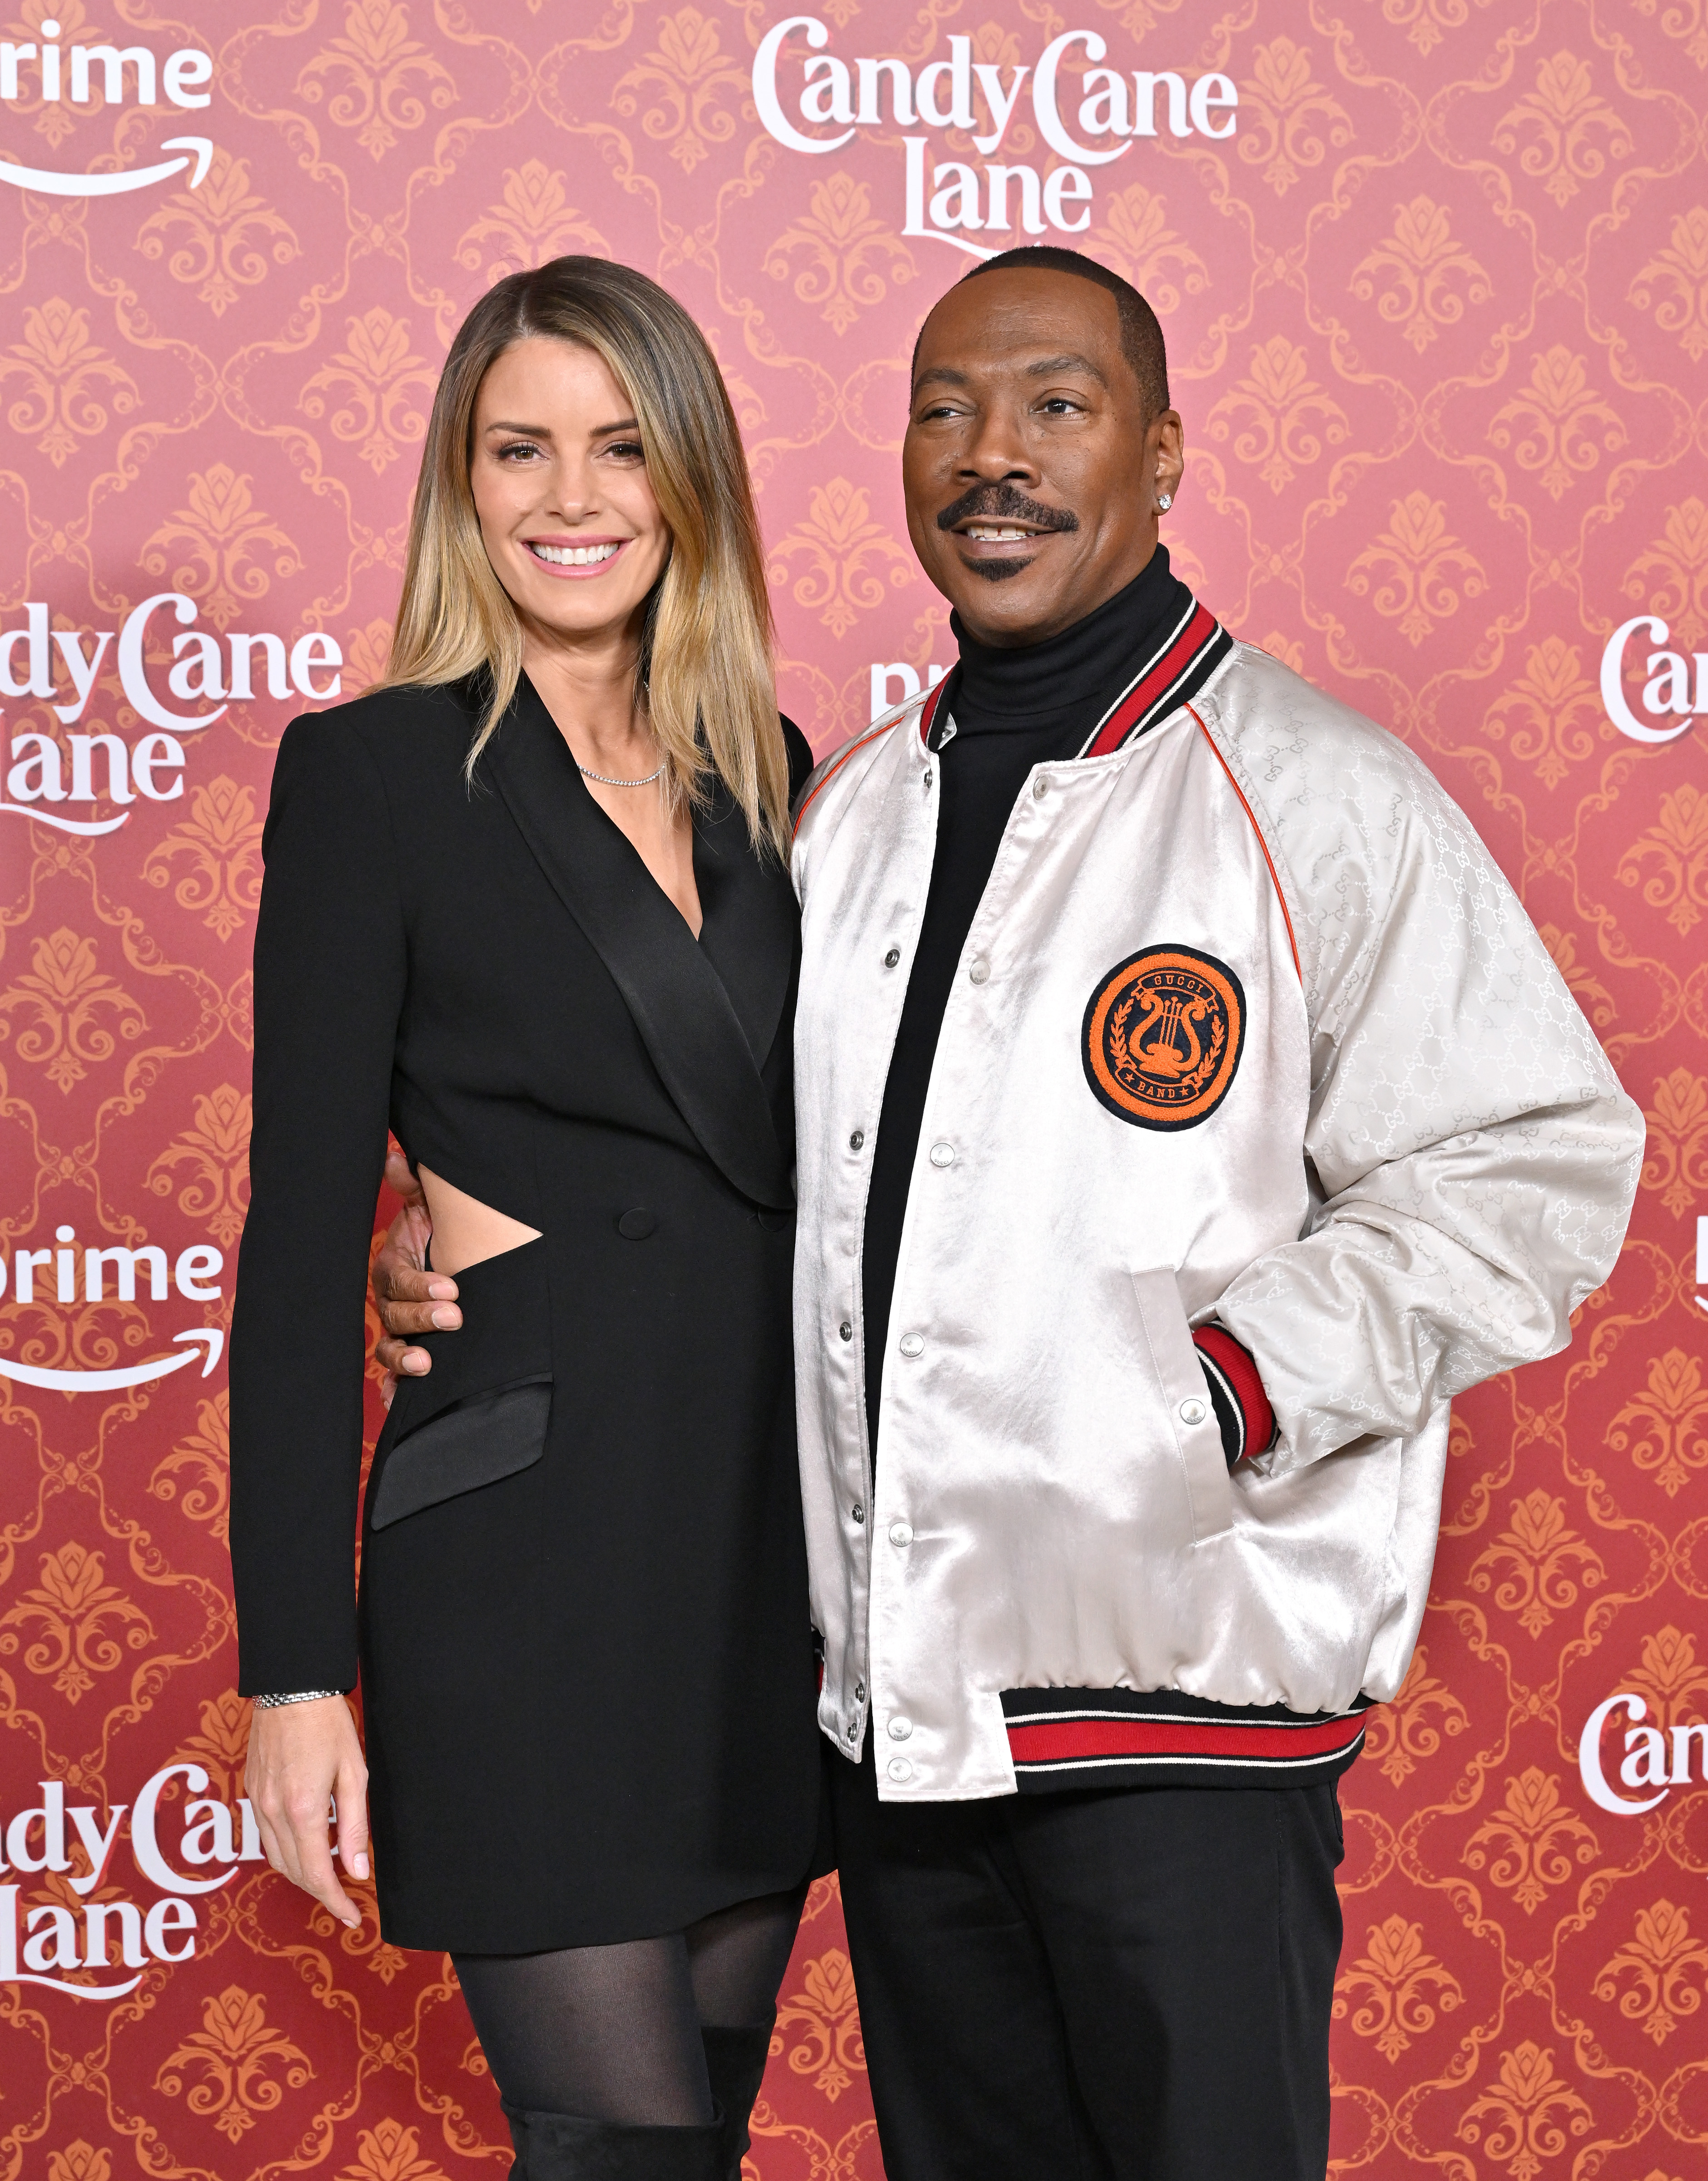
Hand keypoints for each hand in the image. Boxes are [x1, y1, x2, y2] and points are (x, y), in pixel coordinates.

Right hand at [245, 1695, 369, 1927]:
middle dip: (320, 1892)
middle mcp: (274, 1812)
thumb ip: (355, 1825)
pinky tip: (306, 1845)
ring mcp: (258, 1802)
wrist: (291, 1687)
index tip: (352, 1917)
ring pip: (276, 1859)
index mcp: (303, 1809)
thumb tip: (358, 1869)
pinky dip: (286, 1852)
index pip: (318, 1874)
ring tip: (329, 1876)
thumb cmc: (327, 1724)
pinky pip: (266, 1837)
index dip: (335, 1902)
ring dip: (301, 1874)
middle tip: (345, 1901)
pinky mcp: (252, 1792)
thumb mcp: (353, 1773)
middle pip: (294, 1872)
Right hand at [372, 1145, 457, 1388]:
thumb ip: (413, 1186)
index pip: (399, 1279)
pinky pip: (392, 1375)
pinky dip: (394, 1389)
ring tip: (425, 1363)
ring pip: (389, 1347)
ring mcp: (396, 1330)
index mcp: (393, 1267)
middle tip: (454, 1317)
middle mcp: (389, 1301)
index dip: (421, 1284)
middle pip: (394, 1315)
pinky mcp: (405, 1353)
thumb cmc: (437, 1232)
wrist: (448, 1256)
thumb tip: (396, 1157)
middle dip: (422, 1317)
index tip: (451, 1287)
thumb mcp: (427, 1207)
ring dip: (404, 1357)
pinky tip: (399, 1403)